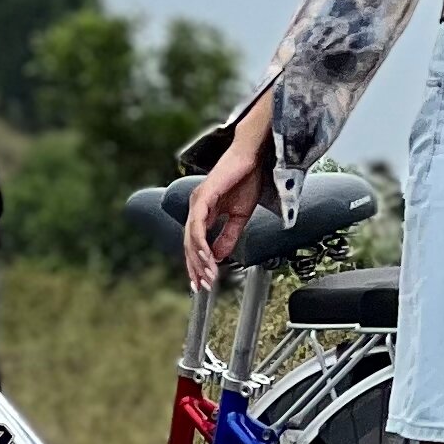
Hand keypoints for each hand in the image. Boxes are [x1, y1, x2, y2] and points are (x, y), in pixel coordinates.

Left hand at [181, 108, 275, 292]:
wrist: (253, 157)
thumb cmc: (247, 179)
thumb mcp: (239, 216)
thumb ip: (228, 236)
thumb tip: (219, 256)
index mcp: (203, 211)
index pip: (195, 243)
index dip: (197, 264)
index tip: (202, 283)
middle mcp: (196, 207)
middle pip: (190, 244)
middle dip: (196, 268)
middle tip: (204, 286)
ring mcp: (198, 201)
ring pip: (192, 237)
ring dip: (199, 259)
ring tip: (208, 275)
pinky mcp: (204, 196)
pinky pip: (198, 224)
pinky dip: (201, 241)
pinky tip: (206, 255)